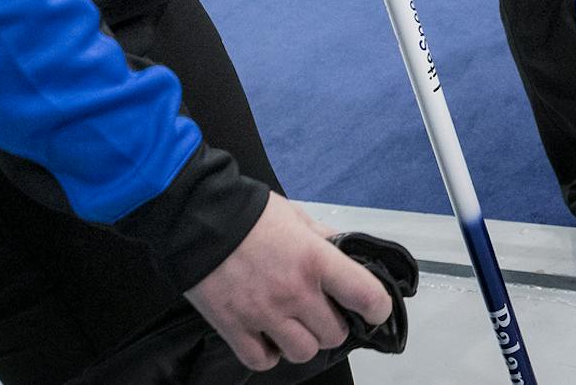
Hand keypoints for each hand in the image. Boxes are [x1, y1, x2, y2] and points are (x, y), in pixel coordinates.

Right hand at [185, 192, 392, 371]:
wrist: (197, 219)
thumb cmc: (247, 214)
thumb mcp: (297, 217)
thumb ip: (324, 239)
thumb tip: (346, 254)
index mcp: (315, 260)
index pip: (366, 297)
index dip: (378, 308)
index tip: (375, 309)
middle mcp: (294, 292)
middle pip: (334, 333)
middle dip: (333, 323)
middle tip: (322, 310)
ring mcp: (264, 314)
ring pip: (303, 352)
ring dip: (303, 341)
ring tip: (294, 324)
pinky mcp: (234, 327)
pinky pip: (263, 361)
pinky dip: (270, 354)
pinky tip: (268, 336)